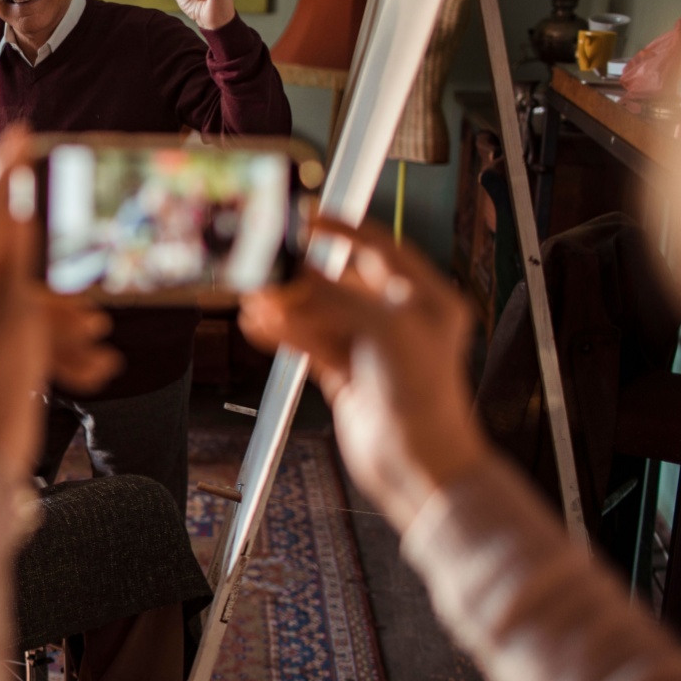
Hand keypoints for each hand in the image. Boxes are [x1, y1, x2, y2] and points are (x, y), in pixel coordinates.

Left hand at [0, 126, 119, 480]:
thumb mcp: (16, 315)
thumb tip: (14, 211)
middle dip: (57, 287)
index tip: (22, 134)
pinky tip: (90, 366)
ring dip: (65, 322)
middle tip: (86, 304)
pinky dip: (57, 348)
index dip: (4, 173)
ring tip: (94, 339)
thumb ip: (13, 259)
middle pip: (13, 267)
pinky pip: (26, 336)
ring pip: (27, 304)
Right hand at [239, 219, 488, 530]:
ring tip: (255, 297)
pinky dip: (285, 334)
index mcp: (426, 298)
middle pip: (342, 283)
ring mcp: (372, 349)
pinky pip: (310, 344)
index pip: (379, 247)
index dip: (341, 230)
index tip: (306, 217)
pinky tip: (261, 325)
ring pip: (320, 315)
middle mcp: (401, 321)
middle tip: (268, 266)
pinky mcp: (347, 376)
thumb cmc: (426, 399)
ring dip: (287, 306)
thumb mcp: (384, 329)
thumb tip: (298, 274)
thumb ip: (336, 297)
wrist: (418, 463)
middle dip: (303, 276)